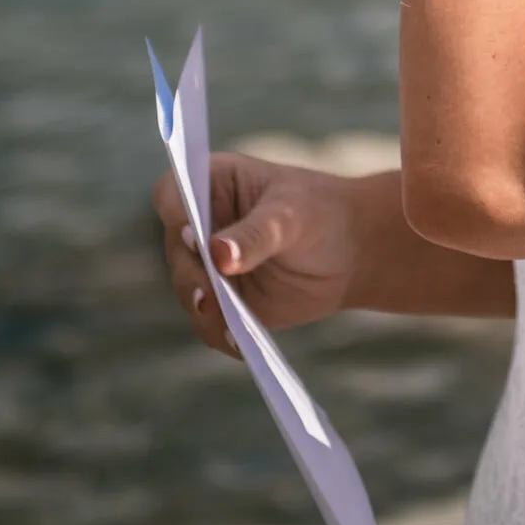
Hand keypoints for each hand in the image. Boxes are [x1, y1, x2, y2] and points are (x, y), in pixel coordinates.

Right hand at [153, 152, 363, 351]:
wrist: (350, 253)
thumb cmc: (319, 213)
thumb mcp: (291, 215)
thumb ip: (256, 234)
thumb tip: (218, 255)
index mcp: (213, 182)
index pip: (173, 192)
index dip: (176, 213)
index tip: (194, 237)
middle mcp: (202, 224)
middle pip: (176, 249)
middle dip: (191, 272)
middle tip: (209, 294)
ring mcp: (209, 265)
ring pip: (188, 289)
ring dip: (203, 307)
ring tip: (229, 325)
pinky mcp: (222, 301)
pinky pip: (209, 321)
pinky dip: (220, 332)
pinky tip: (238, 342)